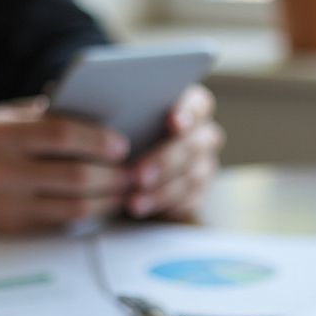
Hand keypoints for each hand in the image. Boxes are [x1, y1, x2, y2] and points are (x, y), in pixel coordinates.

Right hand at [0, 98, 131, 230]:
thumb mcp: (3, 118)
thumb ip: (45, 116)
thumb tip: (100, 113)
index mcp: (0, 134)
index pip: (61, 134)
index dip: (98, 140)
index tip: (122, 144)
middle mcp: (1, 170)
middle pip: (75, 176)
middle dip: (113, 176)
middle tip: (134, 172)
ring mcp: (6, 203)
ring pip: (74, 207)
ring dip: (108, 201)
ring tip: (125, 192)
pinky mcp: (13, 227)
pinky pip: (61, 222)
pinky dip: (89, 214)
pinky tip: (103, 205)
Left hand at [125, 84, 223, 219]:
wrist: (117, 163)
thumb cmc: (119, 130)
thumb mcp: (120, 117)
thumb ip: (127, 111)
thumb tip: (112, 107)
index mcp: (190, 106)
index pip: (199, 105)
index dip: (188, 113)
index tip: (172, 122)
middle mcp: (202, 134)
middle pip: (194, 145)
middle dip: (166, 161)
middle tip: (139, 176)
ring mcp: (203, 164)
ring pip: (193, 177)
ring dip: (162, 191)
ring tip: (134, 202)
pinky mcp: (198, 191)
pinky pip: (191, 200)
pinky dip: (167, 206)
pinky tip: (144, 210)